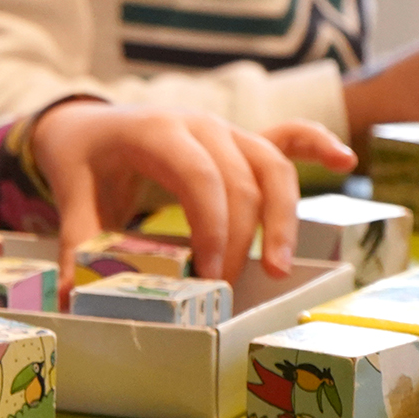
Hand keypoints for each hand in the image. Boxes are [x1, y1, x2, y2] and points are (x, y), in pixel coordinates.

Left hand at [31, 102, 356, 289]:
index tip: (209, 273)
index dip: (213, 227)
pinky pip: (286, 137)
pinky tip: (347, 159)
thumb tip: (71, 296)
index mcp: (158, 131)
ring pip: (272, 167)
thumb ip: (78, 242)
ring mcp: (225, 129)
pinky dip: (317, 145)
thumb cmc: (81, 158)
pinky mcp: (238, 140)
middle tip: (225, 288)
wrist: (84, 121)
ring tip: (278, 267)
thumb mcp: (71, 194)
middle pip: (242, 180)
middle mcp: (200, 124)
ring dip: (284, 216)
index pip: (200, 178)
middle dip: (242, 238)